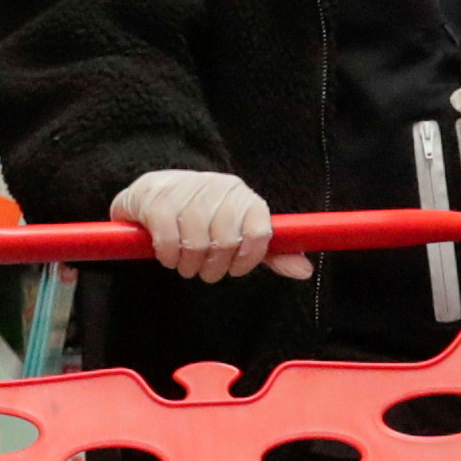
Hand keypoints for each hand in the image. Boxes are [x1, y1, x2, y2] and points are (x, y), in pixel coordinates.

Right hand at [111, 167, 312, 278]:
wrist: (155, 189)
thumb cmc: (203, 216)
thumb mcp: (240, 231)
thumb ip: (270, 253)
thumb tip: (304, 271)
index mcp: (244, 196)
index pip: (259, 233)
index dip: (248, 259)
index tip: (235, 269)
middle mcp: (220, 188)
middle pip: (226, 243)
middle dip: (214, 268)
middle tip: (204, 270)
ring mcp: (187, 191)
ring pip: (197, 244)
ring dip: (189, 265)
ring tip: (186, 264)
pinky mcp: (158, 200)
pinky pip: (169, 241)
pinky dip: (169, 257)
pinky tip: (168, 255)